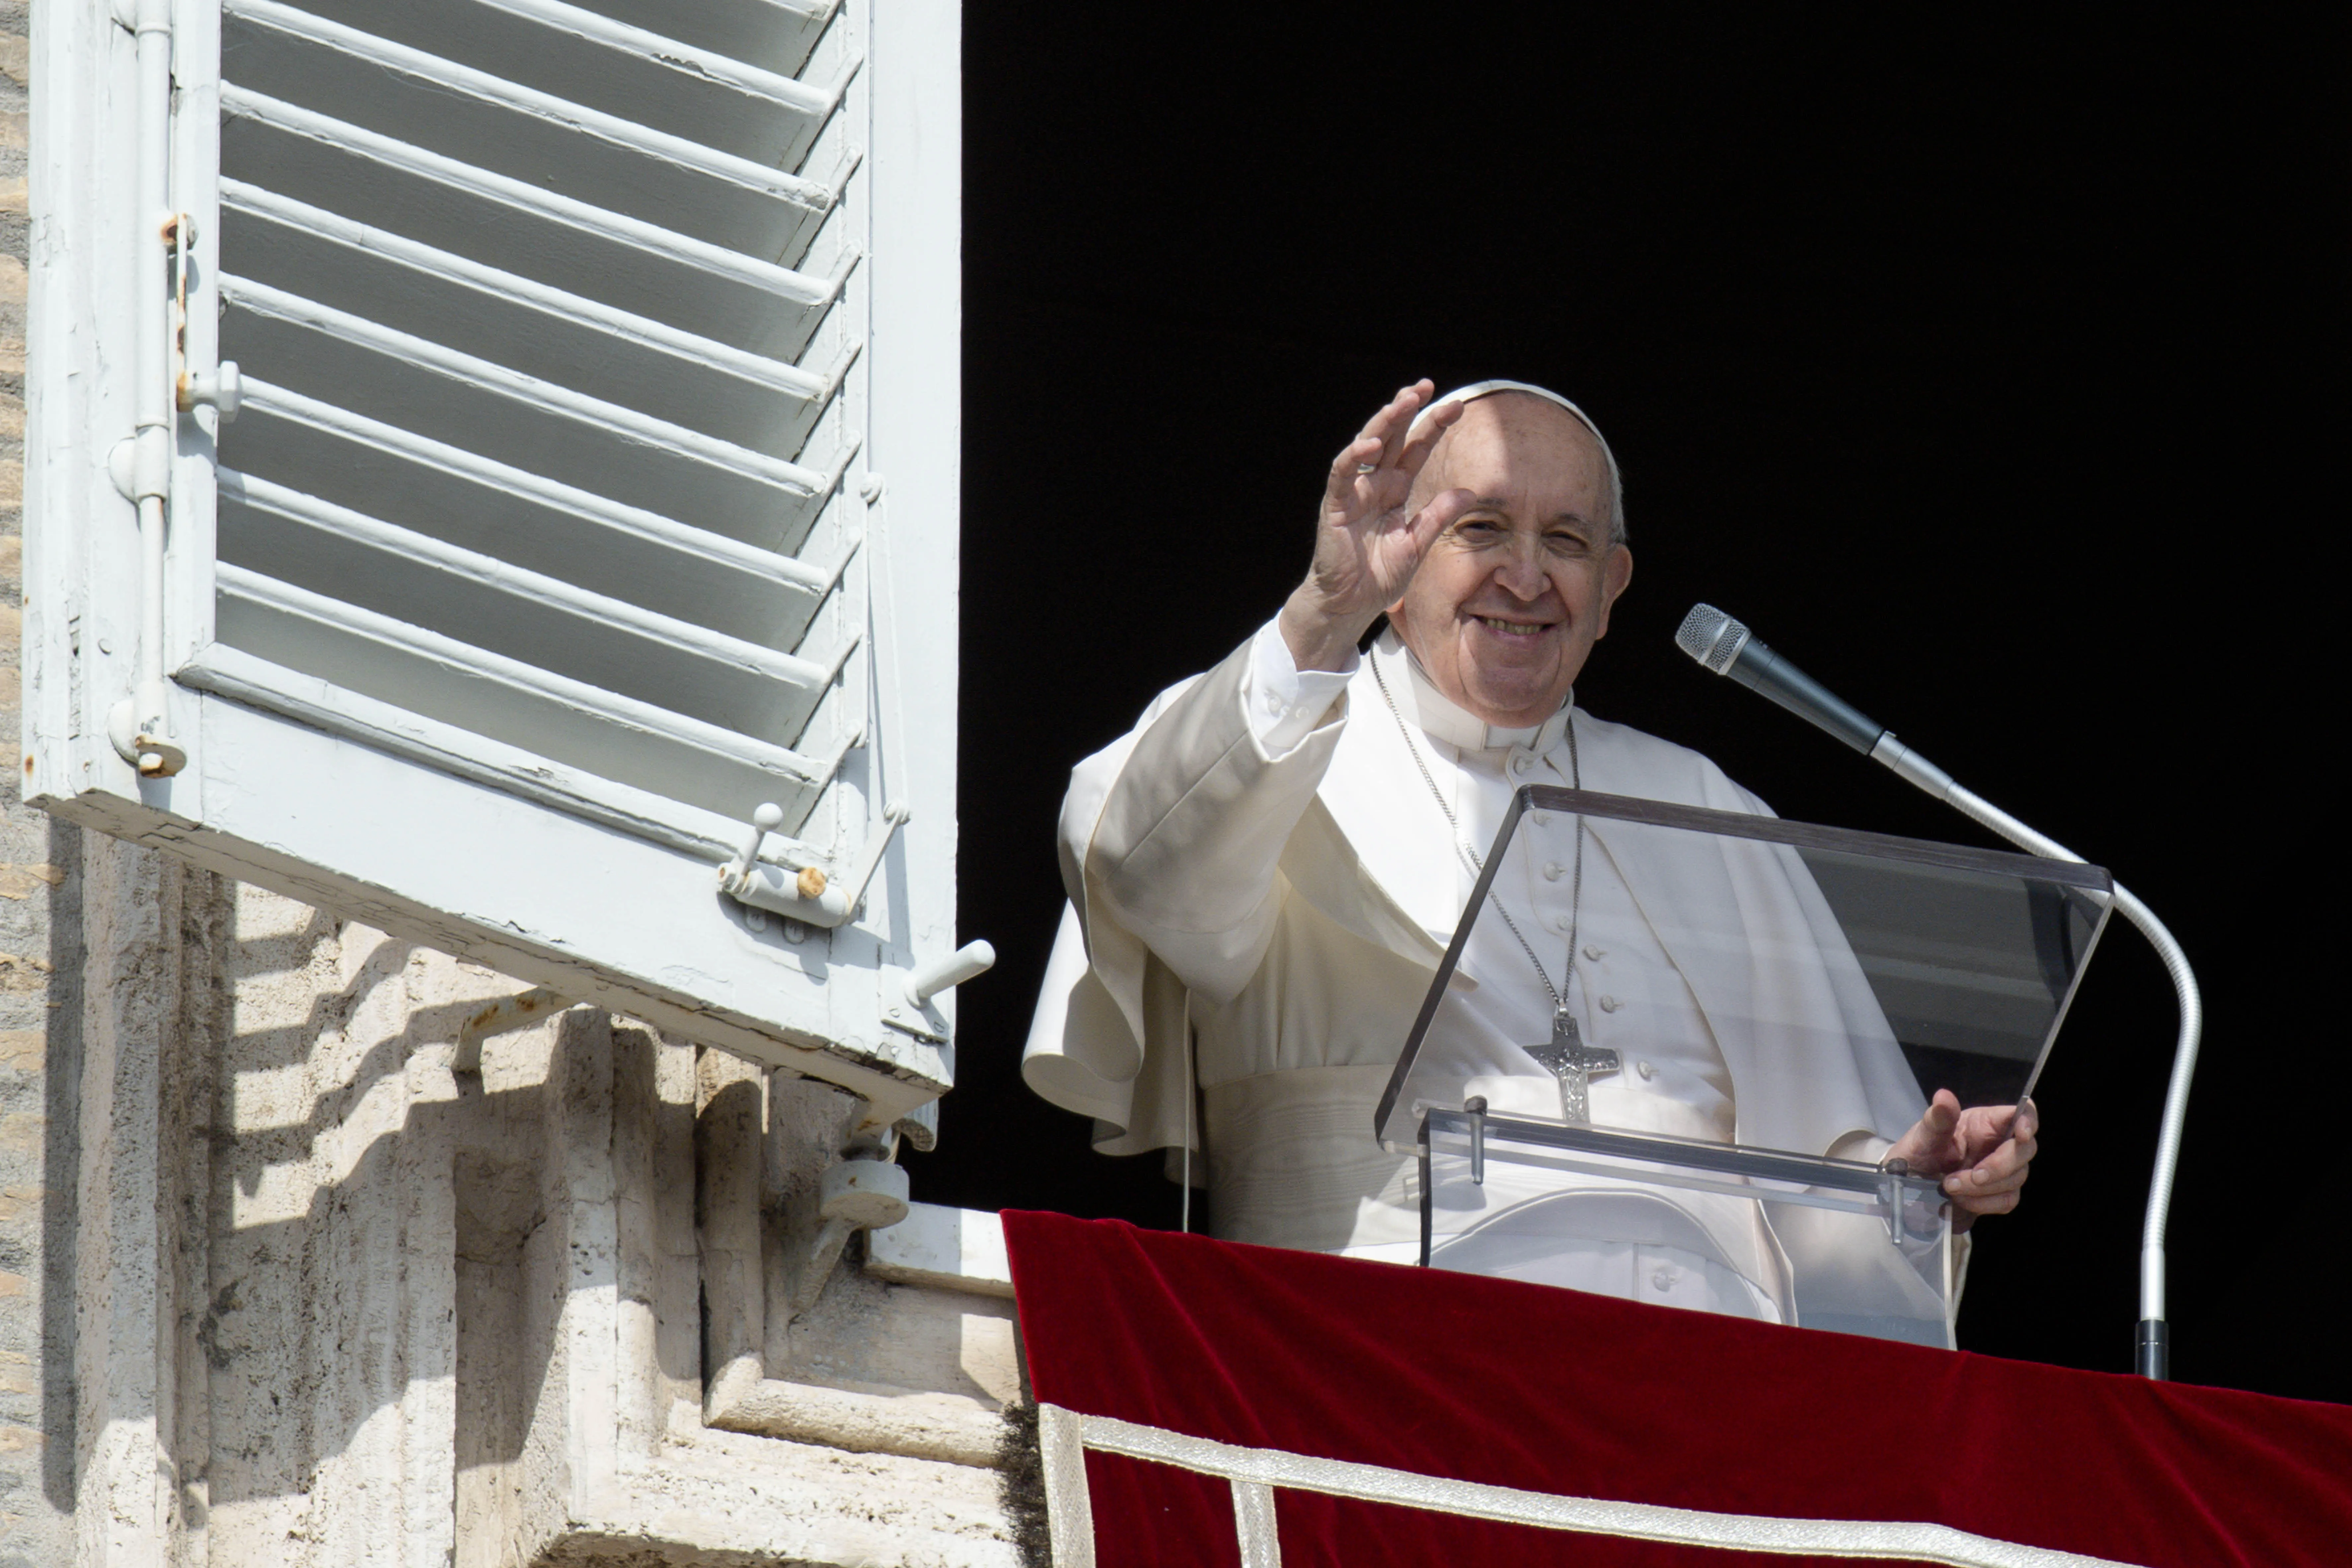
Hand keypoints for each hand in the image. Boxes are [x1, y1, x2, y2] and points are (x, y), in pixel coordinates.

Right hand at [1279, 380, 1475, 670]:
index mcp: (1396, 490)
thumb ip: (1438, 516)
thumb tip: (1470, 492)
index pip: (1416, 449)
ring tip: (1403, 401)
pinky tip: (1371, 445)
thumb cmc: (1379, 577)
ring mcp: (1354, 492)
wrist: (1350, 605)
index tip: (1457, 407)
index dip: (1433, 426)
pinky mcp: (1335, 505)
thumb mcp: (1418, 544)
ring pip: (1367, 445)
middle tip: (1425, 387)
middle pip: (1392, 437)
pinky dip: (1354, 457)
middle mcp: (1375, 484)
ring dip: (1384, 422)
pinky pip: (1342, 474)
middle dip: (1407, 409)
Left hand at [1884, 1090, 2038, 1233]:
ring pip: (2017, 1178)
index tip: (2022, 1134)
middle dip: (2001, 1166)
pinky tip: (1960, 1200)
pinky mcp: (1999, 1194)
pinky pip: (2007, 1200)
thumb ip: (1938, 1118)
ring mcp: (2002, 1170)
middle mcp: (1998, 1144)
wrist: (1910, 1188)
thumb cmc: (1919, 1154)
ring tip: (1950, 1187)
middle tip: (1971, 1175)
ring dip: (1984, 1188)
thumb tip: (1943, 1096)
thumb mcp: (1922, 1136)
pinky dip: (1983, 1204)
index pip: (2022, 1113)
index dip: (2029, 1121)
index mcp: (1984, 1122)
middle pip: (2025, 1150)